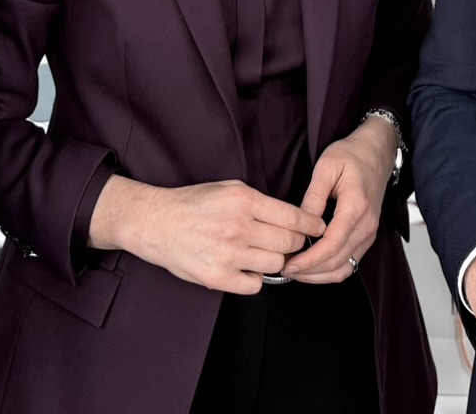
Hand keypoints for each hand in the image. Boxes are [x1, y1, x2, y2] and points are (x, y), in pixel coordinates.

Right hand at [88, 175, 322, 293]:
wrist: (157, 223)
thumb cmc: (194, 203)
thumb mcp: (229, 189)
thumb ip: (261, 203)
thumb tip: (294, 219)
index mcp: (244, 201)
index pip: (293, 217)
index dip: (311, 225)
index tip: (318, 228)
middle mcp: (238, 227)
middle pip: (289, 243)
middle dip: (294, 243)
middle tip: (287, 243)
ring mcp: (228, 254)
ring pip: (276, 265)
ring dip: (274, 261)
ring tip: (262, 254)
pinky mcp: (217, 277)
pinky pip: (255, 285)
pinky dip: (255, 279)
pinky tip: (245, 268)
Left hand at [280, 116, 395, 283]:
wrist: (376, 152)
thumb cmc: (352, 155)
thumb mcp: (326, 166)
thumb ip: (314, 196)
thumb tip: (300, 223)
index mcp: (356, 206)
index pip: (332, 244)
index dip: (309, 260)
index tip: (289, 265)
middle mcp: (366, 225)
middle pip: (337, 262)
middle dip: (309, 272)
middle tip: (284, 269)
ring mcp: (369, 233)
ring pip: (344, 268)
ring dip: (318, 275)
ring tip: (295, 271)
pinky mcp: (367, 237)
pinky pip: (349, 263)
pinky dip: (330, 271)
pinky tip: (312, 267)